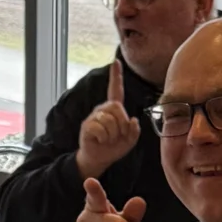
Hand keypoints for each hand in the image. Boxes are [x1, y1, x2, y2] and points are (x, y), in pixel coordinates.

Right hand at [75, 57, 141, 179]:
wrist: (99, 159)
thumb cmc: (114, 147)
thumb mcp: (130, 140)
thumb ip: (135, 130)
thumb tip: (133, 119)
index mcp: (114, 110)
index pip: (115, 90)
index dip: (116, 76)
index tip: (116, 61)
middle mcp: (103, 109)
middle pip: (117, 108)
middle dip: (121, 125)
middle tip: (117, 136)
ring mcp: (94, 117)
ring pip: (110, 120)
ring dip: (113, 134)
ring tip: (108, 139)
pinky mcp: (87, 126)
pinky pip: (100, 129)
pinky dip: (104, 138)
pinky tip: (100, 140)